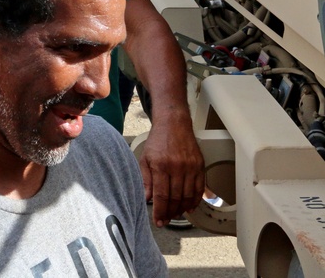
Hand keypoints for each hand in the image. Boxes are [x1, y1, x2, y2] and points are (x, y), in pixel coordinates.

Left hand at [139, 111, 204, 225]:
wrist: (174, 124)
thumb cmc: (157, 141)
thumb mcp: (145, 158)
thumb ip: (145, 179)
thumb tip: (147, 199)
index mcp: (161, 166)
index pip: (161, 195)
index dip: (160, 211)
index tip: (158, 221)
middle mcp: (177, 167)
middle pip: (176, 198)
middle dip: (170, 213)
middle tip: (166, 220)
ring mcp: (190, 167)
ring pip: (189, 196)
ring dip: (182, 209)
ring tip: (175, 215)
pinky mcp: (200, 166)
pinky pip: (199, 188)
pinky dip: (195, 200)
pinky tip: (189, 207)